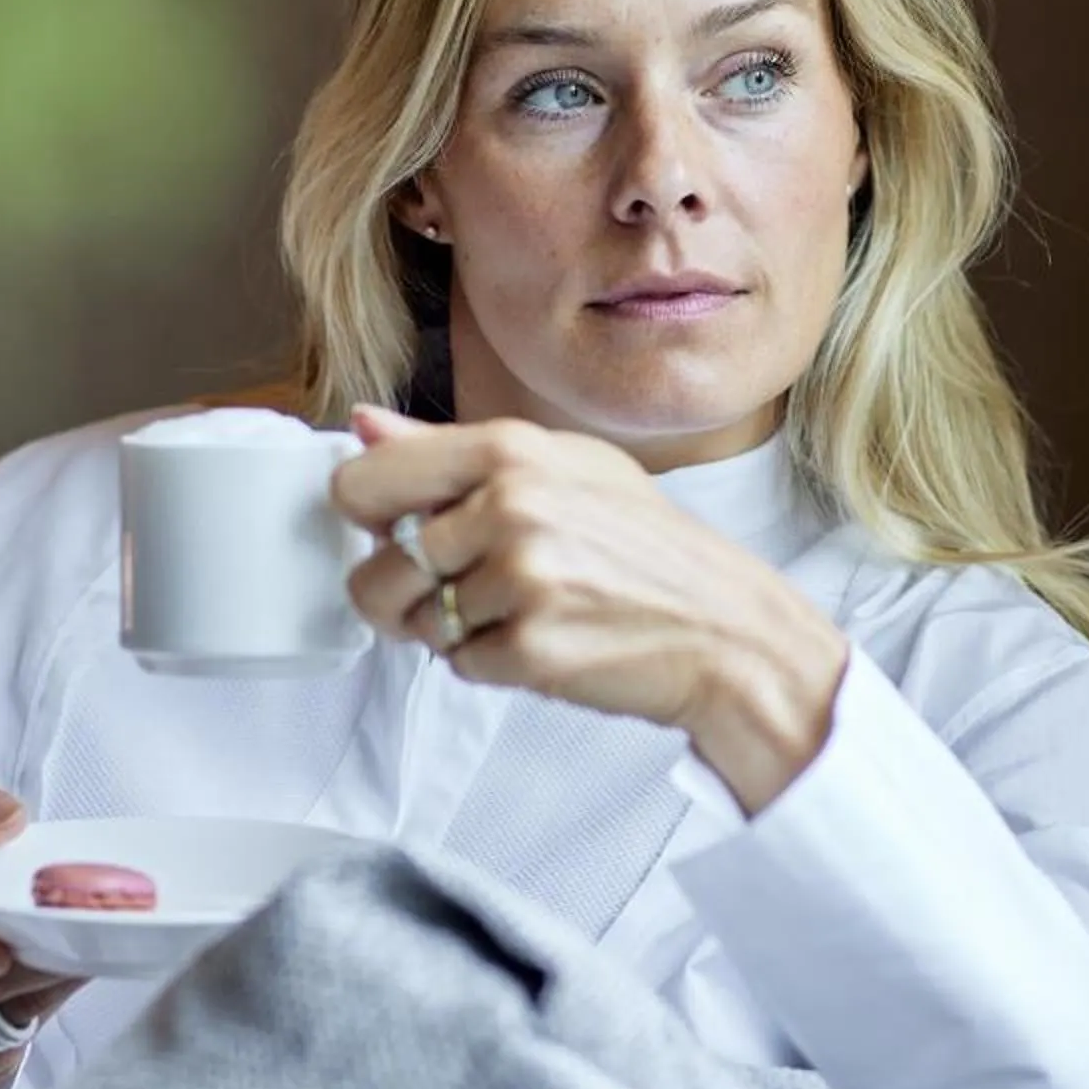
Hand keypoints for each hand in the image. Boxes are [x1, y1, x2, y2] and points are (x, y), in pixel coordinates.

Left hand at [331, 407, 850, 813]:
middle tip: (459, 592)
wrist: (726, 630)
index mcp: (509, 450)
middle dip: (402, 595)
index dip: (366, 516)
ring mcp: (520, 580)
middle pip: (377, 570)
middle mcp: (509, 507)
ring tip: (516, 612)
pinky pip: (460, 666)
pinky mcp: (531, 648)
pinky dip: (491, 665)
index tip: (391, 528)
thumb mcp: (562, 467)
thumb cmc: (644, 548)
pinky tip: (544, 641)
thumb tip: (362, 423)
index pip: (362, 480)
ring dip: (452, 631)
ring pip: (417, 624)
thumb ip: (448, 447)